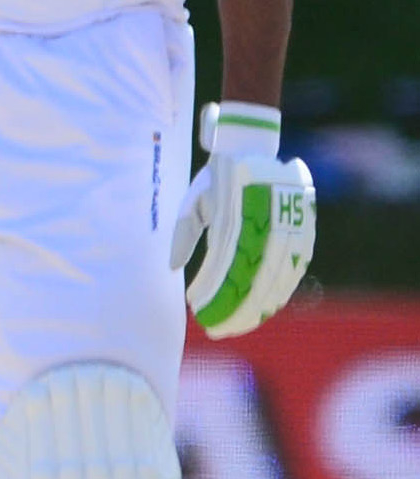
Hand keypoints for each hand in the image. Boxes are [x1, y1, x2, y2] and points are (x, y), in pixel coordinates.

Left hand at [172, 102, 315, 337]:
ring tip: (240, 325)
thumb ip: (183, 232)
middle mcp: (266, 226)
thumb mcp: (194, 200)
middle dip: (235, 311)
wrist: (255, 148)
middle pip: (254, 280)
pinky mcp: (305, 230)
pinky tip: (268, 307)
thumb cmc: (217, 178)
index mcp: (234, 216)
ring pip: (277, 280)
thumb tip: (172, 267)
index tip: (195, 309)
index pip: (224, 267)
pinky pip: (296, 269)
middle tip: (218, 330)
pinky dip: (281, 291)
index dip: (212, 293)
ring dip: (259, 307)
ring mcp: (290, 229)